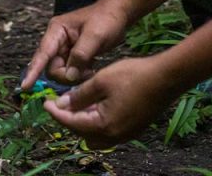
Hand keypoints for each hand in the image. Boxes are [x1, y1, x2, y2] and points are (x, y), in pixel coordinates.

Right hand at [21, 1, 128, 90]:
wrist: (120, 14)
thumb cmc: (107, 19)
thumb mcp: (94, 36)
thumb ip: (80, 56)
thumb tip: (69, 76)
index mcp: (57, 31)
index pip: (42, 54)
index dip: (33, 71)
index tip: (25, 86)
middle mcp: (57, 40)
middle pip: (52, 67)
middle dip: (66, 74)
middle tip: (86, 72)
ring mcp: (66, 48)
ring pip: (62, 71)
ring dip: (75, 75)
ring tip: (91, 70)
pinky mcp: (75, 55)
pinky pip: (71, 71)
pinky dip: (79, 74)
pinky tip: (91, 69)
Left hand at [43, 57, 177, 147]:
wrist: (166, 78)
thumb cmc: (133, 76)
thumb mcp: (101, 81)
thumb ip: (79, 95)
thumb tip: (62, 104)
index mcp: (103, 126)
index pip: (71, 123)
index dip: (56, 112)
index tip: (45, 102)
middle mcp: (114, 136)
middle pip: (82, 133)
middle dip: (68, 118)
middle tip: (60, 102)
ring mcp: (125, 135)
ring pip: (95, 136)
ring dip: (83, 122)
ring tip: (78, 102)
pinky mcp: (133, 129)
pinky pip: (108, 132)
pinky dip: (97, 122)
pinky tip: (97, 105)